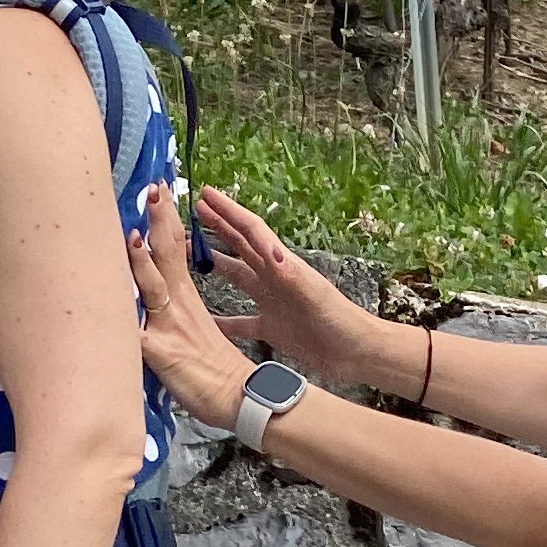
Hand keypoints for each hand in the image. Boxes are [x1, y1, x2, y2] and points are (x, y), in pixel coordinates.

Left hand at [128, 203, 253, 429]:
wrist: (238, 398)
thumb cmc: (213, 369)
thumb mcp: (192, 329)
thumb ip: (169, 310)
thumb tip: (142, 299)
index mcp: (185, 297)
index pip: (174, 248)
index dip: (165, 219)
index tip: (159, 190)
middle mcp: (177, 305)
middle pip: (167, 255)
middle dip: (158, 221)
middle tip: (152, 189)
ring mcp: (169, 327)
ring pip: (153, 288)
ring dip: (142, 263)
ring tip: (132, 237)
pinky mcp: (161, 353)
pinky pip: (135, 335)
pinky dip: (122, 320)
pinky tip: (110, 306)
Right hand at [184, 187, 380, 383]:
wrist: (356, 352)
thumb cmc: (339, 321)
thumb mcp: (312, 293)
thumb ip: (290, 272)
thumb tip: (267, 249)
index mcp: (282, 266)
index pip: (250, 231)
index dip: (227, 211)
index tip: (205, 194)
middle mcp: (274, 279)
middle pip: (240, 246)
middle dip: (217, 227)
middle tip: (192, 213)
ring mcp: (272, 302)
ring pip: (237, 277)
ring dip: (215, 265)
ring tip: (190, 257)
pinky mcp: (273, 327)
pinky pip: (239, 321)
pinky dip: (221, 319)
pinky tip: (204, 319)